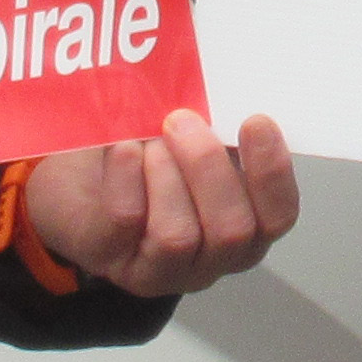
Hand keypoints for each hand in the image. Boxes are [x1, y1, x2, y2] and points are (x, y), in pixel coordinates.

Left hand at [23, 110, 302, 296]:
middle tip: (181, 120)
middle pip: (231, 231)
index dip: (272, 171)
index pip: (279, 215)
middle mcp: (211, 258)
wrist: (83, 182)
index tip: (255, 120)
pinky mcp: (112, 261)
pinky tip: (123, 148)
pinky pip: (126, 223)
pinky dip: (126, 178)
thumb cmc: (154, 154)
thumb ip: (220, 127)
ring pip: (177, 236)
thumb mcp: (197, 141)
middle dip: (207, 168)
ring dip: (165, 176)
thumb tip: (227, 92)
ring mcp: (162, 269)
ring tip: (150, 139)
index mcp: (249, 226)